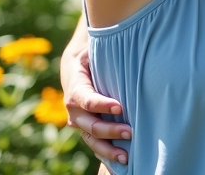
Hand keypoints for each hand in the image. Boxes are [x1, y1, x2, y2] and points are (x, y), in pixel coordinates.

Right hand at [63, 43, 130, 164]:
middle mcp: (74, 110)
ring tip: (127, 156)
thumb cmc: (91, 57)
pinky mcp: (86, 130)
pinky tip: (120, 162)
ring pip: (92, 139)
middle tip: (130, 132)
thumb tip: (127, 42)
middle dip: (110, 130)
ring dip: (108, 149)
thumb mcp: (93, 51)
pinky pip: (94, 145)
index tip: (120, 106)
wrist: (76, 69)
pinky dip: (106, 154)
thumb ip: (105, 53)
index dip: (102, 104)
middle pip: (91, 124)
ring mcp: (79, 123)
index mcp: (75, 88)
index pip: (87, 99)